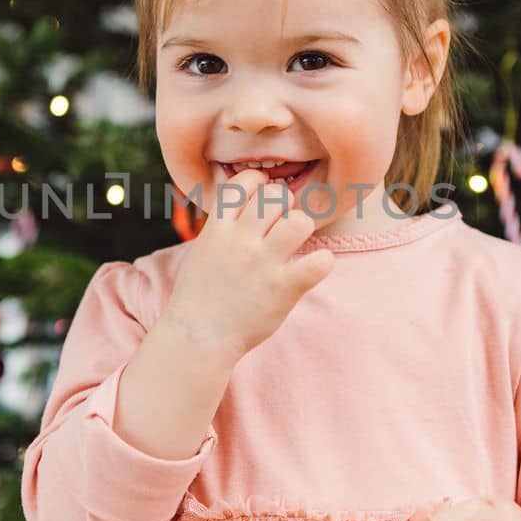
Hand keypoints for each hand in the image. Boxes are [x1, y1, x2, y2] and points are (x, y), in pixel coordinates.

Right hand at [159, 168, 335, 359]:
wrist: (198, 338)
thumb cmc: (200, 295)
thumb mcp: (202, 250)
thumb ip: (223, 226)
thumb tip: (244, 203)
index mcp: (218, 228)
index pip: (245, 182)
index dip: (260, 184)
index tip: (263, 196)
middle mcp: (240, 241)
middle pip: (276, 196)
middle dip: (284, 205)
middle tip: (281, 224)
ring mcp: (263, 264)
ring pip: (300, 221)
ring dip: (301, 229)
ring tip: (295, 244)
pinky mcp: (283, 288)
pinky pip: (319, 261)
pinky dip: (322, 262)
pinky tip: (313, 267)